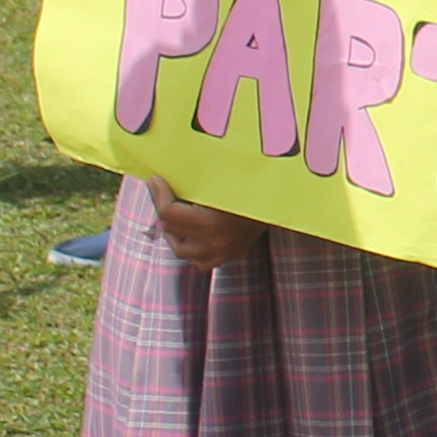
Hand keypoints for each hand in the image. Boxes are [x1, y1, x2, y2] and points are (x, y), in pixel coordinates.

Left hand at [144, 179, 261, 270]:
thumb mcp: (220, 182)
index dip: (158, 194)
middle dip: (164, 207)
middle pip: (171, 227)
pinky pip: (197, 260)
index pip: (169, 213)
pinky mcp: (225, 258)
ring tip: (173, 214)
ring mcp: (220, 254)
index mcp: (212, 223)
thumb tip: (161, 175)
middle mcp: (214, 243)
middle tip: (163, 190)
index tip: (154, 179)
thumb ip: (193, 182)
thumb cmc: (252, 186)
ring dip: (172, 230)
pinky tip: (190, 233)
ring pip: (179, 247)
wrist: (281, 203)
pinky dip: (190, 247)